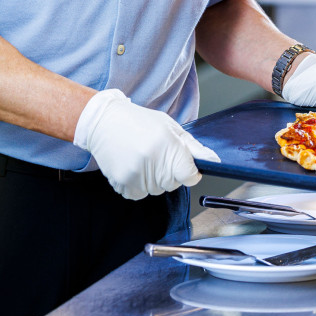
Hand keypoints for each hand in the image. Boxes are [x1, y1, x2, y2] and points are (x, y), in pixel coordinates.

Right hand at [73, 89, 220, 199]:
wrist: (103, 122)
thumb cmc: (139, 121)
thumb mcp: (170, 126)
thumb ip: (192, 147)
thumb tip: (213, 161)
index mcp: (168, 145)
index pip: (190, 176)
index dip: (190, 172)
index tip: (184, 165)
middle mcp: (153, 161)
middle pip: (174, 184)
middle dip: (170, 173)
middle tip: (157, 154)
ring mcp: (136, 174)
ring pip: (157, 191)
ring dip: (154, 179)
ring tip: (142, 158)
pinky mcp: (122, 183)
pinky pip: (139, 195)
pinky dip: (138, 185)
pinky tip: (132, 166)